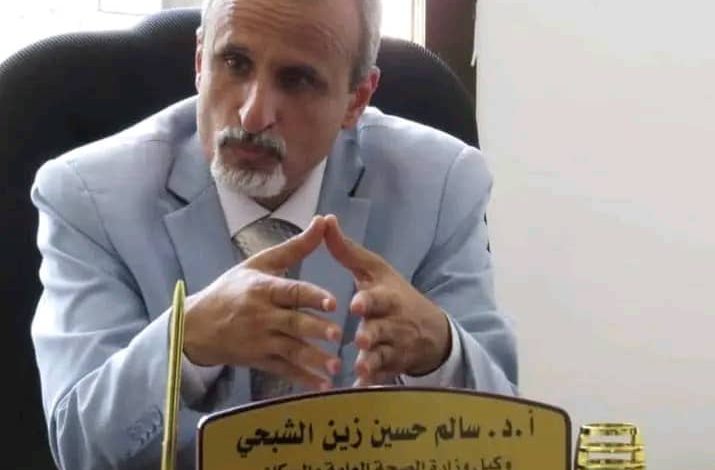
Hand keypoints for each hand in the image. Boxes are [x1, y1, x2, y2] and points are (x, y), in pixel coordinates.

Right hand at [183, 216, 341, 390]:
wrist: (195, 326)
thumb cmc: (231, 289)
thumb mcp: (259, 264)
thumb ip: (295, 247)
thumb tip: (323, 220)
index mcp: (262, 289)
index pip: (290, 292)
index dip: (311, 296)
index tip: (331, 302)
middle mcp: (260, 316)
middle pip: (292, 323)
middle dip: (315, 330)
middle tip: (339, 335)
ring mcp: (258, 340)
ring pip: (290, 351)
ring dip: (313, 359)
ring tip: (335, 366)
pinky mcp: (258, 360)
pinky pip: (283, 370)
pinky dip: (302, 379)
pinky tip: (322, 385)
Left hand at [323, 215, 450, 385]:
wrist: (429, 331)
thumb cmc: (393, 295)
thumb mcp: (374, 270)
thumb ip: (346, 250)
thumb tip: (325, 220)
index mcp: (387, 297)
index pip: (379, 298)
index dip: (369, 302)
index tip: (356, 305)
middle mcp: (392, 323)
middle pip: (382, 329)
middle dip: (373, 334)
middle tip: (361, 338)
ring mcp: (393, 347)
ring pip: (382, 355)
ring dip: (371, 361)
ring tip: (360, 366)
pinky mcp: (391, 367)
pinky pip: (381, 377)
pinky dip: (372, 383)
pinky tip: (359, 389)